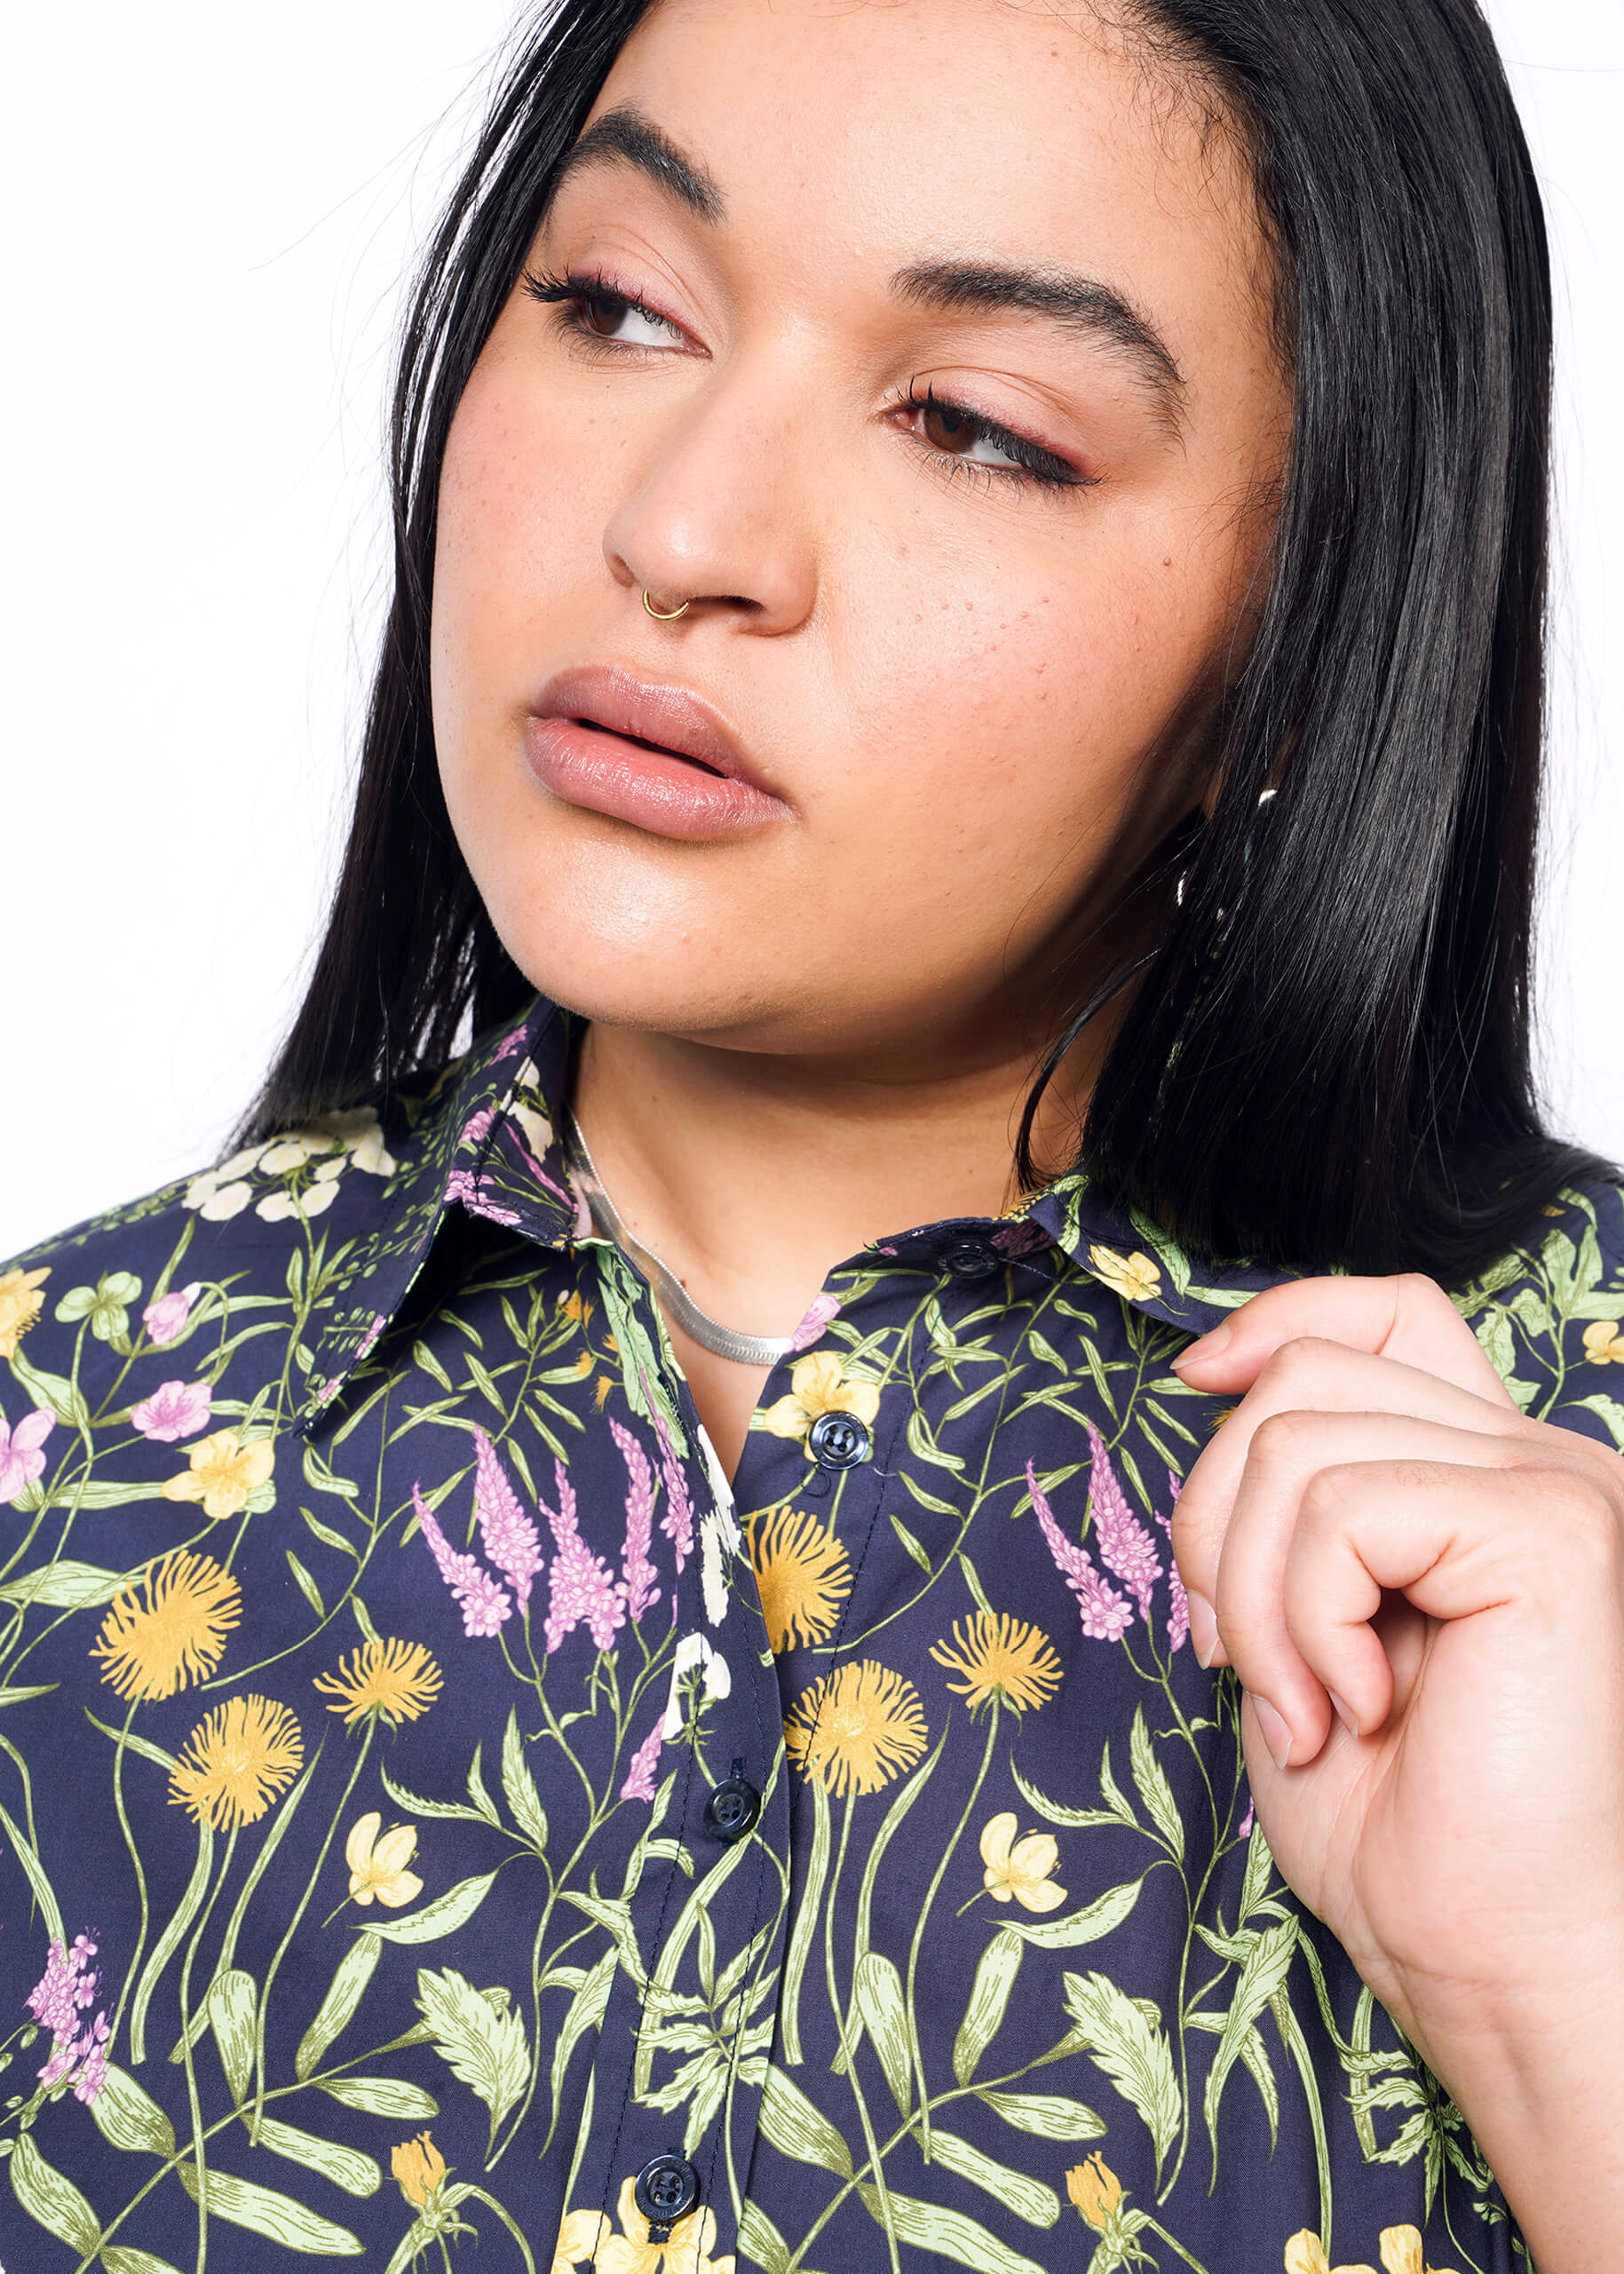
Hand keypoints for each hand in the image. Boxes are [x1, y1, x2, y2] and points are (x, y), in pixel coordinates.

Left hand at [1170, 1274, 1623, 2261]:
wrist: (1487, 1959)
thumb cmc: (1399, 1825)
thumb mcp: (1302, 1625)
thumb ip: (1288, 1507)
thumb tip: (1211, 1381)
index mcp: (1488, 1476)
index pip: (1391, 1307)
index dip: (1279, 1317)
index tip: (1195, 1381)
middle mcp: (1538, 1459)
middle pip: (1304, 1373)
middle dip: (1217, 1516)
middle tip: (1240, 1658)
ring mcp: (1554, 1485)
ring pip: (1296, 1440)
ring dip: (1253, 1595)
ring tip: (1303, 1707)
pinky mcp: (1548, 1528)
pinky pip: (1340, 1509)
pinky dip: (1303, 1621)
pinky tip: (1354, 1713)